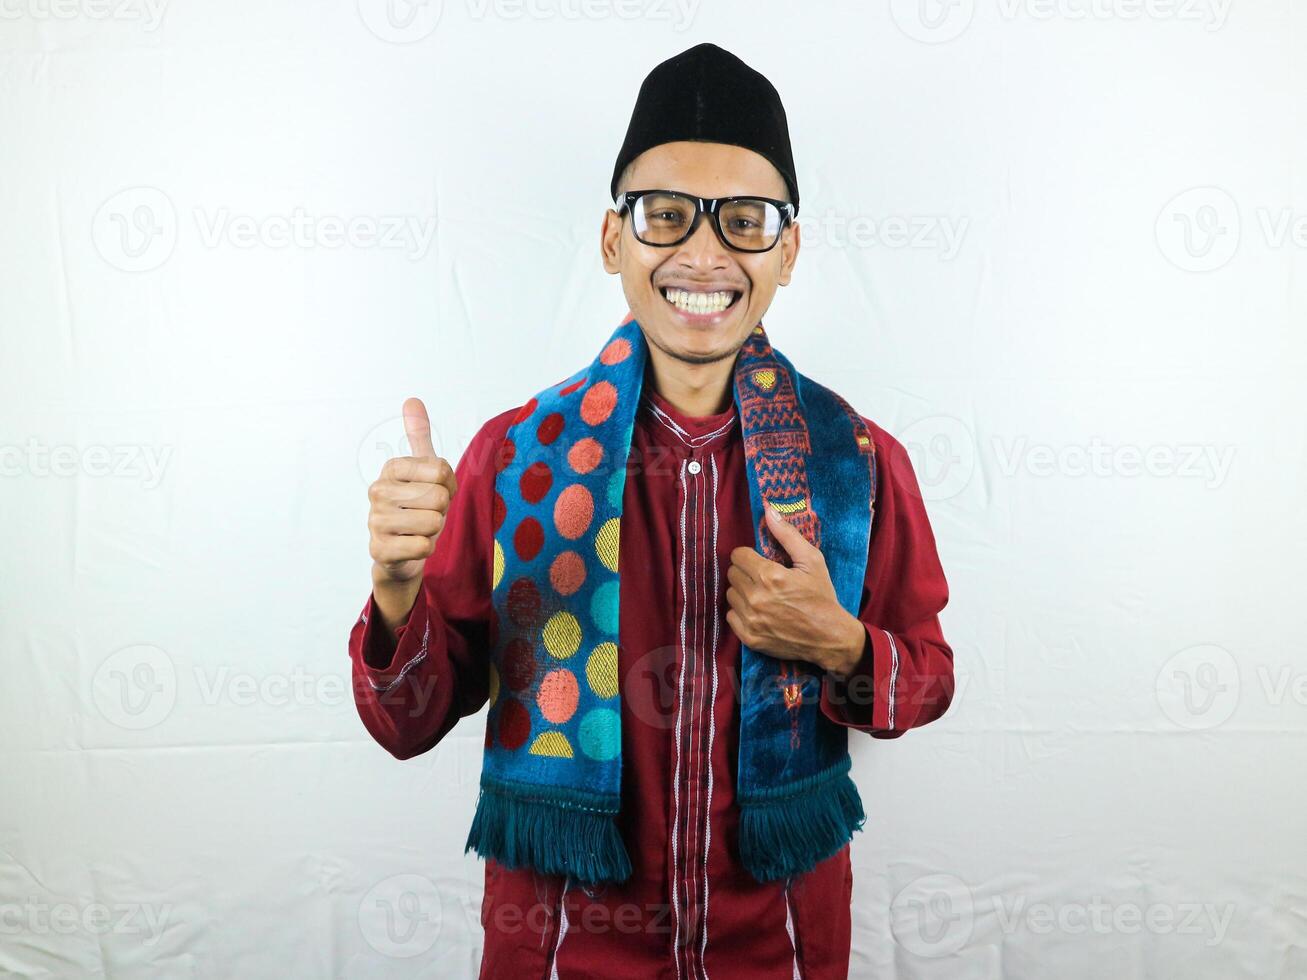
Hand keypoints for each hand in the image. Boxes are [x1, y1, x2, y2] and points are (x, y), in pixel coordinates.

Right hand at [367, 397, 458, 586]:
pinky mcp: (379, 550)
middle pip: (439, 498)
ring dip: (433, 531)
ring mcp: (375, 521)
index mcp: (391, 468)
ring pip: (433, 523)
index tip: (435, 490)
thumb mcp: (421, 469)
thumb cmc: (416, 505)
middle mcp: (377, 491)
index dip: (449, 485)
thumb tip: (412, 399)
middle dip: (441, 510)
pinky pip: (423, 546)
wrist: (401, 550)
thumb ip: (419, 435)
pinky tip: (411, 545)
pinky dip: (425, 549)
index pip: (442, 470)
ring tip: (418, 529)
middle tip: (426, 513)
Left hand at [725, 505, 865, 675]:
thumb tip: (769, 511)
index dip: (750, 556)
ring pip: (730, 595)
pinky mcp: (749, 637)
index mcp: (769, 575)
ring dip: (743, 592)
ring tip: (763, 596)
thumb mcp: (812, 561)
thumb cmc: (822, 597)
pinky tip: (759, 612)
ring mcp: (750, 619)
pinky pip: (730, 616)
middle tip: (764, 579)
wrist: (829, 637)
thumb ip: (787, 535)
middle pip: (732, 574)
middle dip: (746, 572)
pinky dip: (741, 613)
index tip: (762, 562)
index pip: (738, 555)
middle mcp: (756, 597)